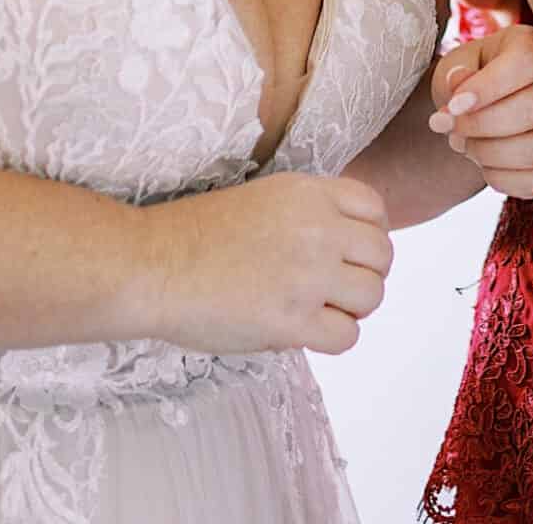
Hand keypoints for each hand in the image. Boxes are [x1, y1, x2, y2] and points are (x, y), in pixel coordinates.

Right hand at [140, 173, 393, 355]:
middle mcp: (317, 229)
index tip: (346, 253)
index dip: (367, 235)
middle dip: (364, 274)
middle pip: (382, 256)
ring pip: (371, 297)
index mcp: (308, 193)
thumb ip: (309, 213)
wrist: (150, 265)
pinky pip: (347, 337)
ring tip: (317, 310)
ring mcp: (308, 276)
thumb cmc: (194, 235)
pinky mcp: (292, 321)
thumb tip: (348, 244)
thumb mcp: (262, 199)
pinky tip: (303, 331)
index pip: (375, 210)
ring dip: (351, 309)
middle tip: (333, 288)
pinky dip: (331, 338)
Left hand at [427, 24, 532, 200]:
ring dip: (489, 153)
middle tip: (450, 126)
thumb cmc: (470, 77)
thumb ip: (456, 72)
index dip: (487, 87)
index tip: (453, 105)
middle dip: (481, 125)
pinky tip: (483, 165)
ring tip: (465, 143)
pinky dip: (502, 179)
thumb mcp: (456, 64)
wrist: (479, 107)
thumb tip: (459, 85)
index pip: (526, 62)